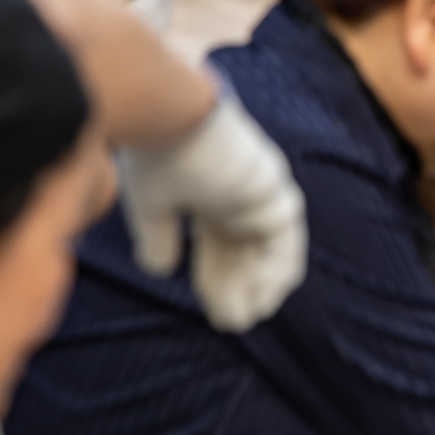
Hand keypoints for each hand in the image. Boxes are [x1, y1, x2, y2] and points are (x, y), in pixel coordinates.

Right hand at [118, 90, 308, 330]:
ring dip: (259, 285)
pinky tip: (261, 297)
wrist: (168, 112)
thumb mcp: (150, 203)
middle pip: (244, 250)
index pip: (219, 242)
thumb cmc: (154, 151)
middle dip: (237, 287)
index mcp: (210, 191)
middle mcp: (240, 191)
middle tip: (232, 322)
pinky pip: (285, 238)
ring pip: (268, 247)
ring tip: (245, 316)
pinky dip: (276, 270)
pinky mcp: (274, 190)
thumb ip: (159, 236)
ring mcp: (261, 190)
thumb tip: (161, 271)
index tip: (212, 309)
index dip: (216, 277)